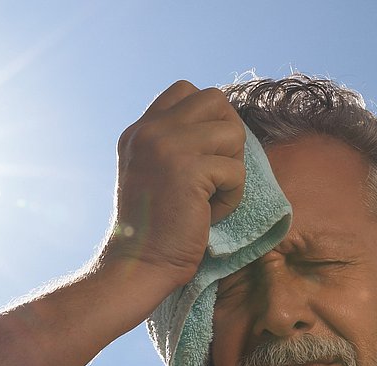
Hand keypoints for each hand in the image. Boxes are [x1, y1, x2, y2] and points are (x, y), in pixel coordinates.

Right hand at [97, 80, 246, 289]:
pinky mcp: (188, 169)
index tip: (205, 154)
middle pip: (215, 100)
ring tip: (210, 196)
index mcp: (140, 130)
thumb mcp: (153, 171)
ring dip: (232, 169)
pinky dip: (231, 198)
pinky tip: (207, 215)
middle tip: (217, 171)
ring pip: (232, 133)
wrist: (139, 263)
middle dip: (228, 134)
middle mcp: (150, 131)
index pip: (186, 90)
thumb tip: (224, 123)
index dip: (208, 117)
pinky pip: (236, 171)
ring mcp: (167, 146)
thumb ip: (174, 142)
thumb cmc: (155, 227)